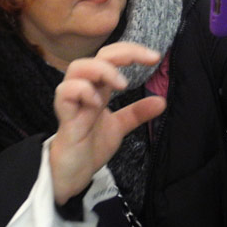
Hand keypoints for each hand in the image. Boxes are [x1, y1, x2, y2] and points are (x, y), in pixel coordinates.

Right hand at [50, 43, 166, 204]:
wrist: (74, 174)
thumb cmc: (90, 146)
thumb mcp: (120, 127)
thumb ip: (137, 113)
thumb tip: (162, 100)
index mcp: (98, 88)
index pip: (111, 57)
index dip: (132, 52)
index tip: (155, 58)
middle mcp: (85, 88)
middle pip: (97, 56)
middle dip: (121, 53)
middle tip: (143, 61)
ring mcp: (73, 100)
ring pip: (77, 67)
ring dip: (103, 70)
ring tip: (121, 85)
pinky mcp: (64, 116)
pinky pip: (65, 92)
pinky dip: (82, 90)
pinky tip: (97, 102)